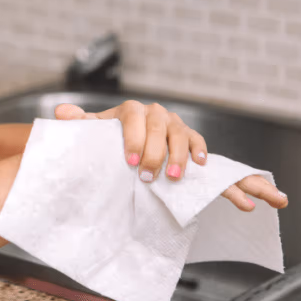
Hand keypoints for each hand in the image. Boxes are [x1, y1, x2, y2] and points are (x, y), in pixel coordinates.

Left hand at [54, 101, 288, 211]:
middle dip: (159, 152)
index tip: (129, 161)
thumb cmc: (105, 143)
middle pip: (164, 128)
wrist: (121, 149)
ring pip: (190, 140)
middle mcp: (160, 118)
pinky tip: (238, 189)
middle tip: (150, 177)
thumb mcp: (90, 136)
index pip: (134, 115)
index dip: (133, 136)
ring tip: (182, 177)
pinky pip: (214, 161)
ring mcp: (180, 133)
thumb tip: (61, 114)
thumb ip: (78, 126)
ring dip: (188, 158)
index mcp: (133, 112)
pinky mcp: (194, 153)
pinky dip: (227, 173)